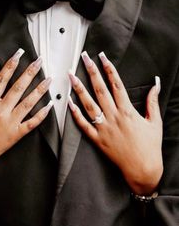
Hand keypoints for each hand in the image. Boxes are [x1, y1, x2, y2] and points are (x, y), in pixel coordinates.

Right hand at [0, 49, 52, 191]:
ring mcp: (10, 123)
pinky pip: (32, 123)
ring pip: (28, 103)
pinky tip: (50, 105)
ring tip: (49, 79)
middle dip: (30, 72)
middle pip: (18, 87)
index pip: (1, 79)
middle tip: (40, 61)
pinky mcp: (16, 135)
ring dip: (40, 90)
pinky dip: (42, 114)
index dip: (11, 65)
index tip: (19, 54)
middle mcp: (0, 111)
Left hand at [68, 51, 162, 194]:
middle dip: (92, 72)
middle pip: (100, 90)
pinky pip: (84, 126)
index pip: (116, 85)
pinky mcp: (98, 141)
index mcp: (128, 111)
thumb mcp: (155, 122)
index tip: (102, 56)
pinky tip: (69, 103)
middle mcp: (114, 118)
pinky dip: (76, 115)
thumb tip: (156, 83)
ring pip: (89, 105)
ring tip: (71, 76)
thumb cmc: (150, 146)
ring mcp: (104, 129)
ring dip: (79, 90)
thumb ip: (153, 101)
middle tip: (84, 58)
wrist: (143, 169)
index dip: (109, 69)